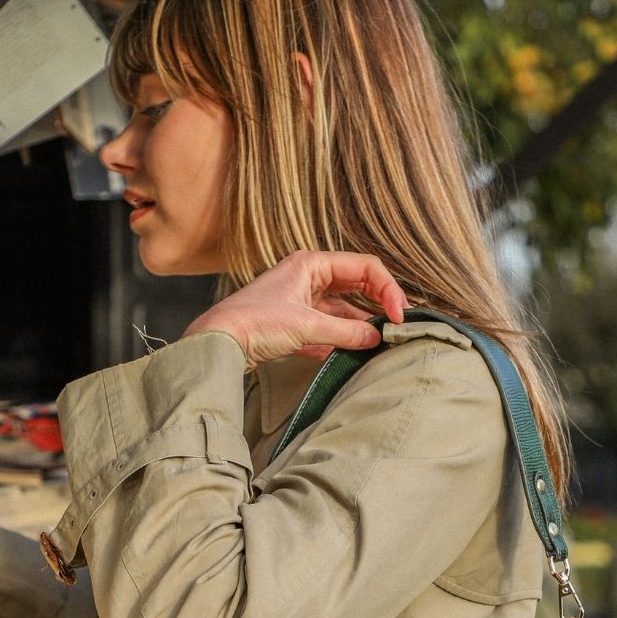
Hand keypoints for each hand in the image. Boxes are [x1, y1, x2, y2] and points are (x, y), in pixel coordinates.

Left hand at [184, 250, 409, 369]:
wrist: (217, 343)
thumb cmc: (253, 323)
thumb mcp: (306, 327)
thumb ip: (345, 333)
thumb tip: (376, 338)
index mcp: (311, 264)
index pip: (364, 268)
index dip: (387, 290)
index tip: (399, 316)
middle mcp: (308, 277)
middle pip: (357, 287)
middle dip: (378, 306)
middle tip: (398, 327)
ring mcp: (301, 301)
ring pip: (343, 311)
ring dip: (359, 327)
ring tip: (377, 345)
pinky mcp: (293, 324)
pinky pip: (327, 329)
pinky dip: (341, 341)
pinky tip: (353, 354)